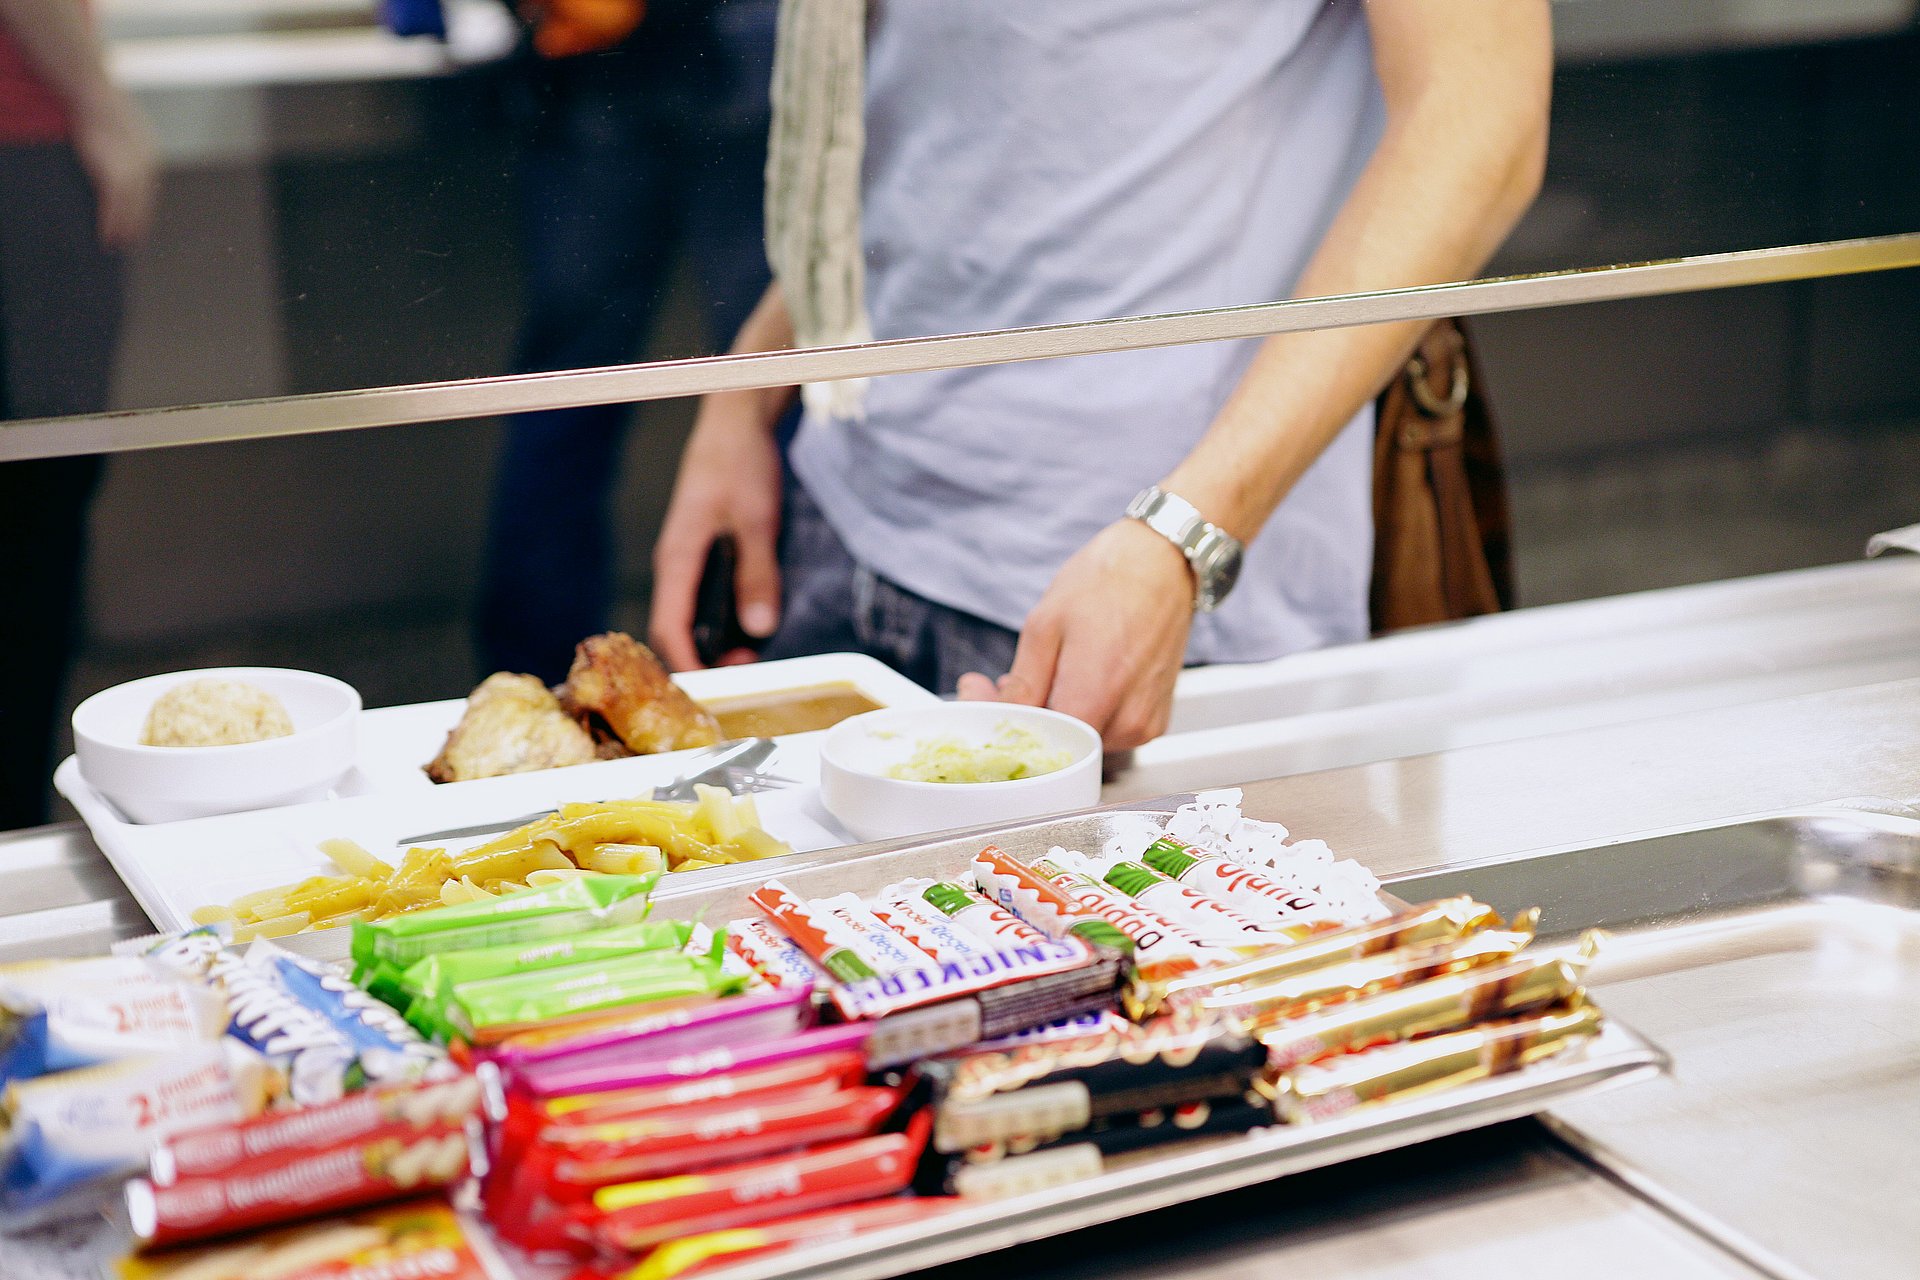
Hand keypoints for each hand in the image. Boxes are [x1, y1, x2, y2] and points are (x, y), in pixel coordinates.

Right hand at [71, 93, 157, 250]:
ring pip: (129, 210)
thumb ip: (120, 138)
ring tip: (115, 244)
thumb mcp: (118, 121)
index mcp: (148, 154)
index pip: (147, 188)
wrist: (92, 94)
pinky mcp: (114, 176)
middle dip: (136, 223)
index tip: (138, 220)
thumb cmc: (99, 101)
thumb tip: (110, 140)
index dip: (142, 206)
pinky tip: (106, 236)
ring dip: (122, 230)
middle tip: (130, 241)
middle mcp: (145, 167)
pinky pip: (114, 208)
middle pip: (142, 203)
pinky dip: (110, 224)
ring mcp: (131, 173)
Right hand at [648, 401, 784, 670]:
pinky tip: (749, 624)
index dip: (688, 665)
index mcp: (677, 558)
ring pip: (690, 614)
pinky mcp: (701, 550)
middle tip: (747, 674)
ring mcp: (686, 557)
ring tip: (751, 656)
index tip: (714, 691)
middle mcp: (674, 563)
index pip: (669, 628)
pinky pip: (702, 597)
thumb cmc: (740, 463)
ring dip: (714, 640)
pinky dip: (720, 619)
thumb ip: (758, 574)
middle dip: (704, 659)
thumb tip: (758, 629)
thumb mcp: (757, 520)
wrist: (736, 422)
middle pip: (676, 628)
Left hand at [958, 520, 1192, 750]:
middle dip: (1027, 721)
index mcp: (1095, 698)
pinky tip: (1078, 680)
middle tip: (1009, 684)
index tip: (984, 699)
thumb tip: (994, 712)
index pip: (1036, 747)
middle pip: (1060, 748)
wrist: (1162, 563)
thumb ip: (1022, 684)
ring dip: (1056, 717)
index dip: (1004, 726)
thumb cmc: (1108, 582)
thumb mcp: (1046, 625)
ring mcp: (1145, 726)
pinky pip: (1107, 733)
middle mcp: (1127, 723)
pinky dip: (1085, 714)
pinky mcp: (1154, 721)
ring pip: (1083, 743)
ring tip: (1048, 674)